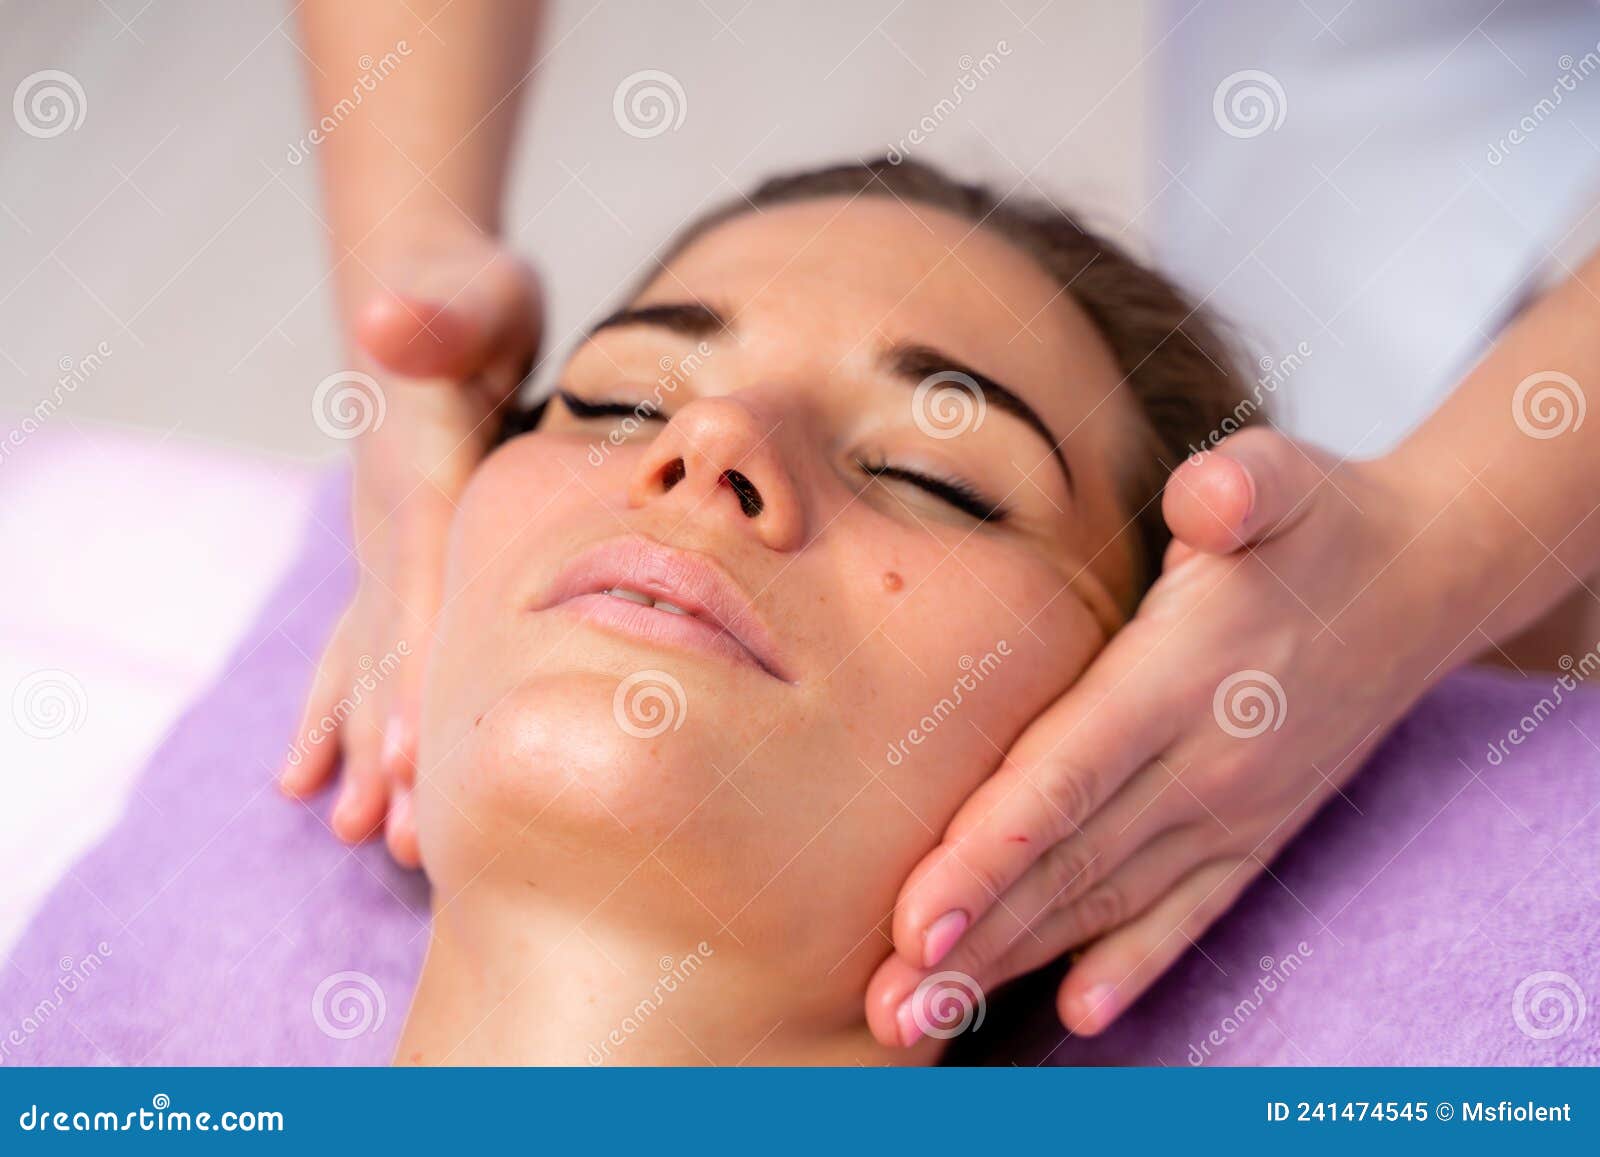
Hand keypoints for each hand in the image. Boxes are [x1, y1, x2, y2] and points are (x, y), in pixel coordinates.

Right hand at [279, 223, 541, 866]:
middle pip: (386, 648)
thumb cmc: (464, 297)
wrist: (429, 296)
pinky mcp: (402, 554)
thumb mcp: (465, 291)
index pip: (414, 592)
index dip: (412, 677)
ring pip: (371, 659)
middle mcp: (386, 524)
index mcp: (413, 478)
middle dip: (390, 746)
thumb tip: (391, 323)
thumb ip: (432, 313)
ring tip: (364, 833)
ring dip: (368, 745)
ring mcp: (385, 545)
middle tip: (403, 843)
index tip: (413, 768)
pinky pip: (369, 640)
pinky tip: (329, 771)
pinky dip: (354, 704)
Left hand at [866, 427, 1475, 1045]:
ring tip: (931, 1018)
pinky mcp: (1257, 832)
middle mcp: (1205, 762)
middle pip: (1067, 865)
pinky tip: (1079, 1013)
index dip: (986, 856)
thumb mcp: (1279, 479)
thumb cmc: (1318, 522)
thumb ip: (1239, 488)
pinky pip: (1189, 913)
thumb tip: (1208, 496)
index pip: (1065, 781)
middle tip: (887, 1010)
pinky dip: (1134, 965)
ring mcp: (1235, 809)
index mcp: (1180, 679)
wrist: (1423, 580)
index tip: (913, 925)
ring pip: (1108, 903)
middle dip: (971, 941)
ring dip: (1016, 964)